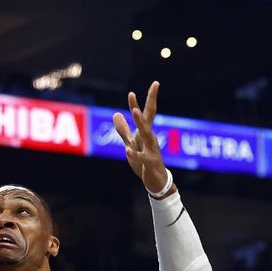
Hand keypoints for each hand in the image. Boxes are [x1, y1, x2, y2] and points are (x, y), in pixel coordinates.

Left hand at [112, 81, 171, 195]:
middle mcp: (150, 138)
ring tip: (134, 111)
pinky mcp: (149, 163)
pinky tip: (127, 150)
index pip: (143, 114)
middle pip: (147, 119)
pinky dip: (135, 154)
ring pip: (147, 134)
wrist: (156, 180)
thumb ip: (123, 129)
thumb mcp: (131, 142)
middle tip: (140, 92)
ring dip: (141, 123)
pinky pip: (142, 157)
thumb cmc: (144, 160)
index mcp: (145, 132)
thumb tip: (115, 114)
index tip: (134, 91)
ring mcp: (151, 149)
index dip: (136, 103)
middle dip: (145, 104)